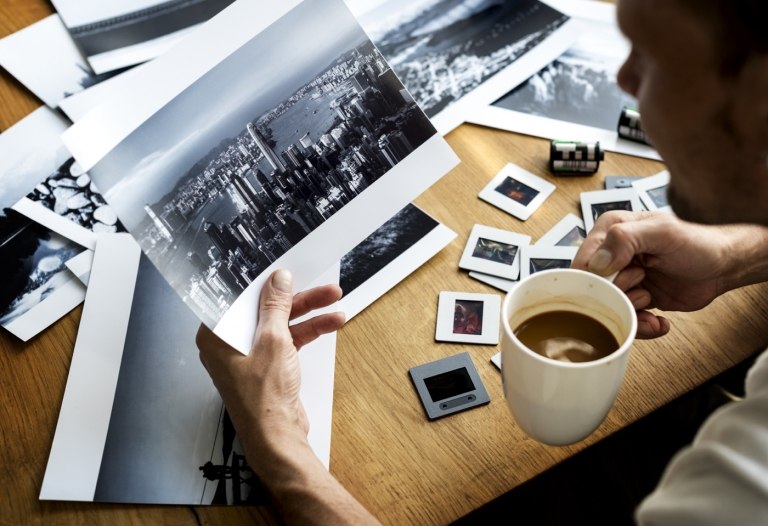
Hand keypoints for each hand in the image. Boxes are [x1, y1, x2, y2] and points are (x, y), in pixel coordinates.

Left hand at [196, 269, 344, 458]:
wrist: (278, 436)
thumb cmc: (264, 394)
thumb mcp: (273, 340)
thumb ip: (276, 305)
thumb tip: (279, 280)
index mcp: (218, 335)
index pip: (239, 297)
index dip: (263, 282)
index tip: (284, 268)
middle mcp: (230, 344)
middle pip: (266, 309)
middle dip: (298, 299)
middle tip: (323, 288)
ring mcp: (251, 356)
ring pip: (281, 324)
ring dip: (309, 314)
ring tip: (336, 301)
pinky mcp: (268, 367)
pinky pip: (288, 341)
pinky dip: (308, 332)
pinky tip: (331, 323)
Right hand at [572, 211, 738, 338]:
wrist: (723, 265)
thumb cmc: (697, 241)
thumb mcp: (662, 232)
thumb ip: (625, 239)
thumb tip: (596, 262)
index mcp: (610, 231)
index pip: (582, 261)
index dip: (594, 280)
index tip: (615, 286)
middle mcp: (612, 255)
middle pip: (594, 289)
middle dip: (616, 298)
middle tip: (641, 289)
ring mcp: (623, 277)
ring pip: (609, 307)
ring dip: (631, 313)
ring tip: (651, 302)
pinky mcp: (636, 297)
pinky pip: (627, 319)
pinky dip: (642, 326)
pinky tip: (658, 320)